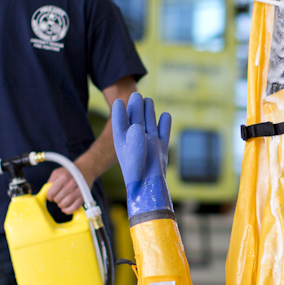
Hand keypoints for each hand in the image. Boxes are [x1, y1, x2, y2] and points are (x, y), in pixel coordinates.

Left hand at [45, 165, 94, 214]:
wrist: (86, 170)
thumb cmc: (69, 172)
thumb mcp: (57, 172)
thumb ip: (50, 181)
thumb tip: (46, 192)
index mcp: (64, 177)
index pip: (51, 192)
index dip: (49, 196)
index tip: (50, 196)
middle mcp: (72, 184)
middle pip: (58, 199)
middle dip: (55, 200)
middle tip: (57, 197)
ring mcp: (78, 191)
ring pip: (65, 204)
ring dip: (60, 205)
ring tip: (60, 202)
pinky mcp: (83, 196)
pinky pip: (74, 207)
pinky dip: (68, 210)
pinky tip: (65, 209)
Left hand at [111, 93, 172, 218]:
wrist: (151, 189)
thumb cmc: (139, 175)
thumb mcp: (134, 157)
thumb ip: (134, 141)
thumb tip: (137, 126)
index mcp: (124, 143)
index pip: (120, 124)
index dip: (119, 113)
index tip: (118, 102)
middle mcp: (136, 142)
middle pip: (136, 121)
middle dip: (135, 108)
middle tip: (136, 95)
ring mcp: (150, 144)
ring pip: (150, 124)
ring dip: (149, 112)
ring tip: (148, 100)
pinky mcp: (161, 149)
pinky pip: (163, 134)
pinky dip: (165, 124)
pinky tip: (165, 115)